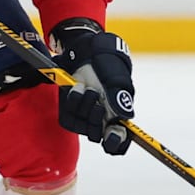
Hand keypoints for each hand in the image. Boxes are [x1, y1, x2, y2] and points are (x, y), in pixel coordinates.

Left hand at [53, 19, 133, 154]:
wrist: (87, 52)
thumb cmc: (108, 66)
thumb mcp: (117, 79)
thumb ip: (120, 98)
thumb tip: (125, 118)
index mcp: (118, 117)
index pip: (118, 142)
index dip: (116, 143)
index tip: (112, 134)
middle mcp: (101, 120)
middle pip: (98, 136)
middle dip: (97, 119)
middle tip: (99, 103)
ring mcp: (85, 118)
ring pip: (83, 126)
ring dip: (85, 106)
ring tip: (89, 88)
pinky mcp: (69, 112)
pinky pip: (68, 117)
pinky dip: (73, 101)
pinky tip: (78, 87)